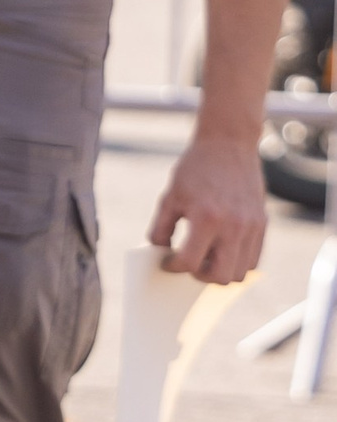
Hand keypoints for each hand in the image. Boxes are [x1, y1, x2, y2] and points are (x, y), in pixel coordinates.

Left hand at [149, 129, 266, 284]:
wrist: (228, 144)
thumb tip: (158, 254)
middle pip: (220, 278)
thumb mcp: (169, 197)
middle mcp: (233, 226)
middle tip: (189, 263)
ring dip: (221, 272)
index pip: (189, 263)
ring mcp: (252, 227)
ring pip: (241, 274)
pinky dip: (237, 262)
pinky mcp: (262, 224)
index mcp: (206, 218)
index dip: (173, 266)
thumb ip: (160, 229)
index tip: (168, 260)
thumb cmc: (195, 169)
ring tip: (207, 256)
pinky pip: (254, 260)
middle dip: (200, 276)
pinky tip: (221, 249)